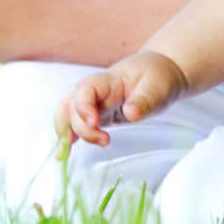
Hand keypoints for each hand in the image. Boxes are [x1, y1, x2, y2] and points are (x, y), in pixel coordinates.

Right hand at [55, 50, 188, 147]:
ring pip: (67, 113)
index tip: (94, 123)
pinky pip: (76, 122)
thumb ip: (143, 100)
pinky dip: (67, 136)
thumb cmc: (158, 76)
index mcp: (109, 80)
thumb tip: (130, 113)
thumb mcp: (157, 87)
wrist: (160, 70)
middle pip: (72, 104)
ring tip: (67, 153)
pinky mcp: (97, 114)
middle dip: (79, 127)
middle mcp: (96, 91)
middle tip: (104, 141)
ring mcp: (95, 102)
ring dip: (65, 131)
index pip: (85, 89)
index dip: (83, 106)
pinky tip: (62, 154)